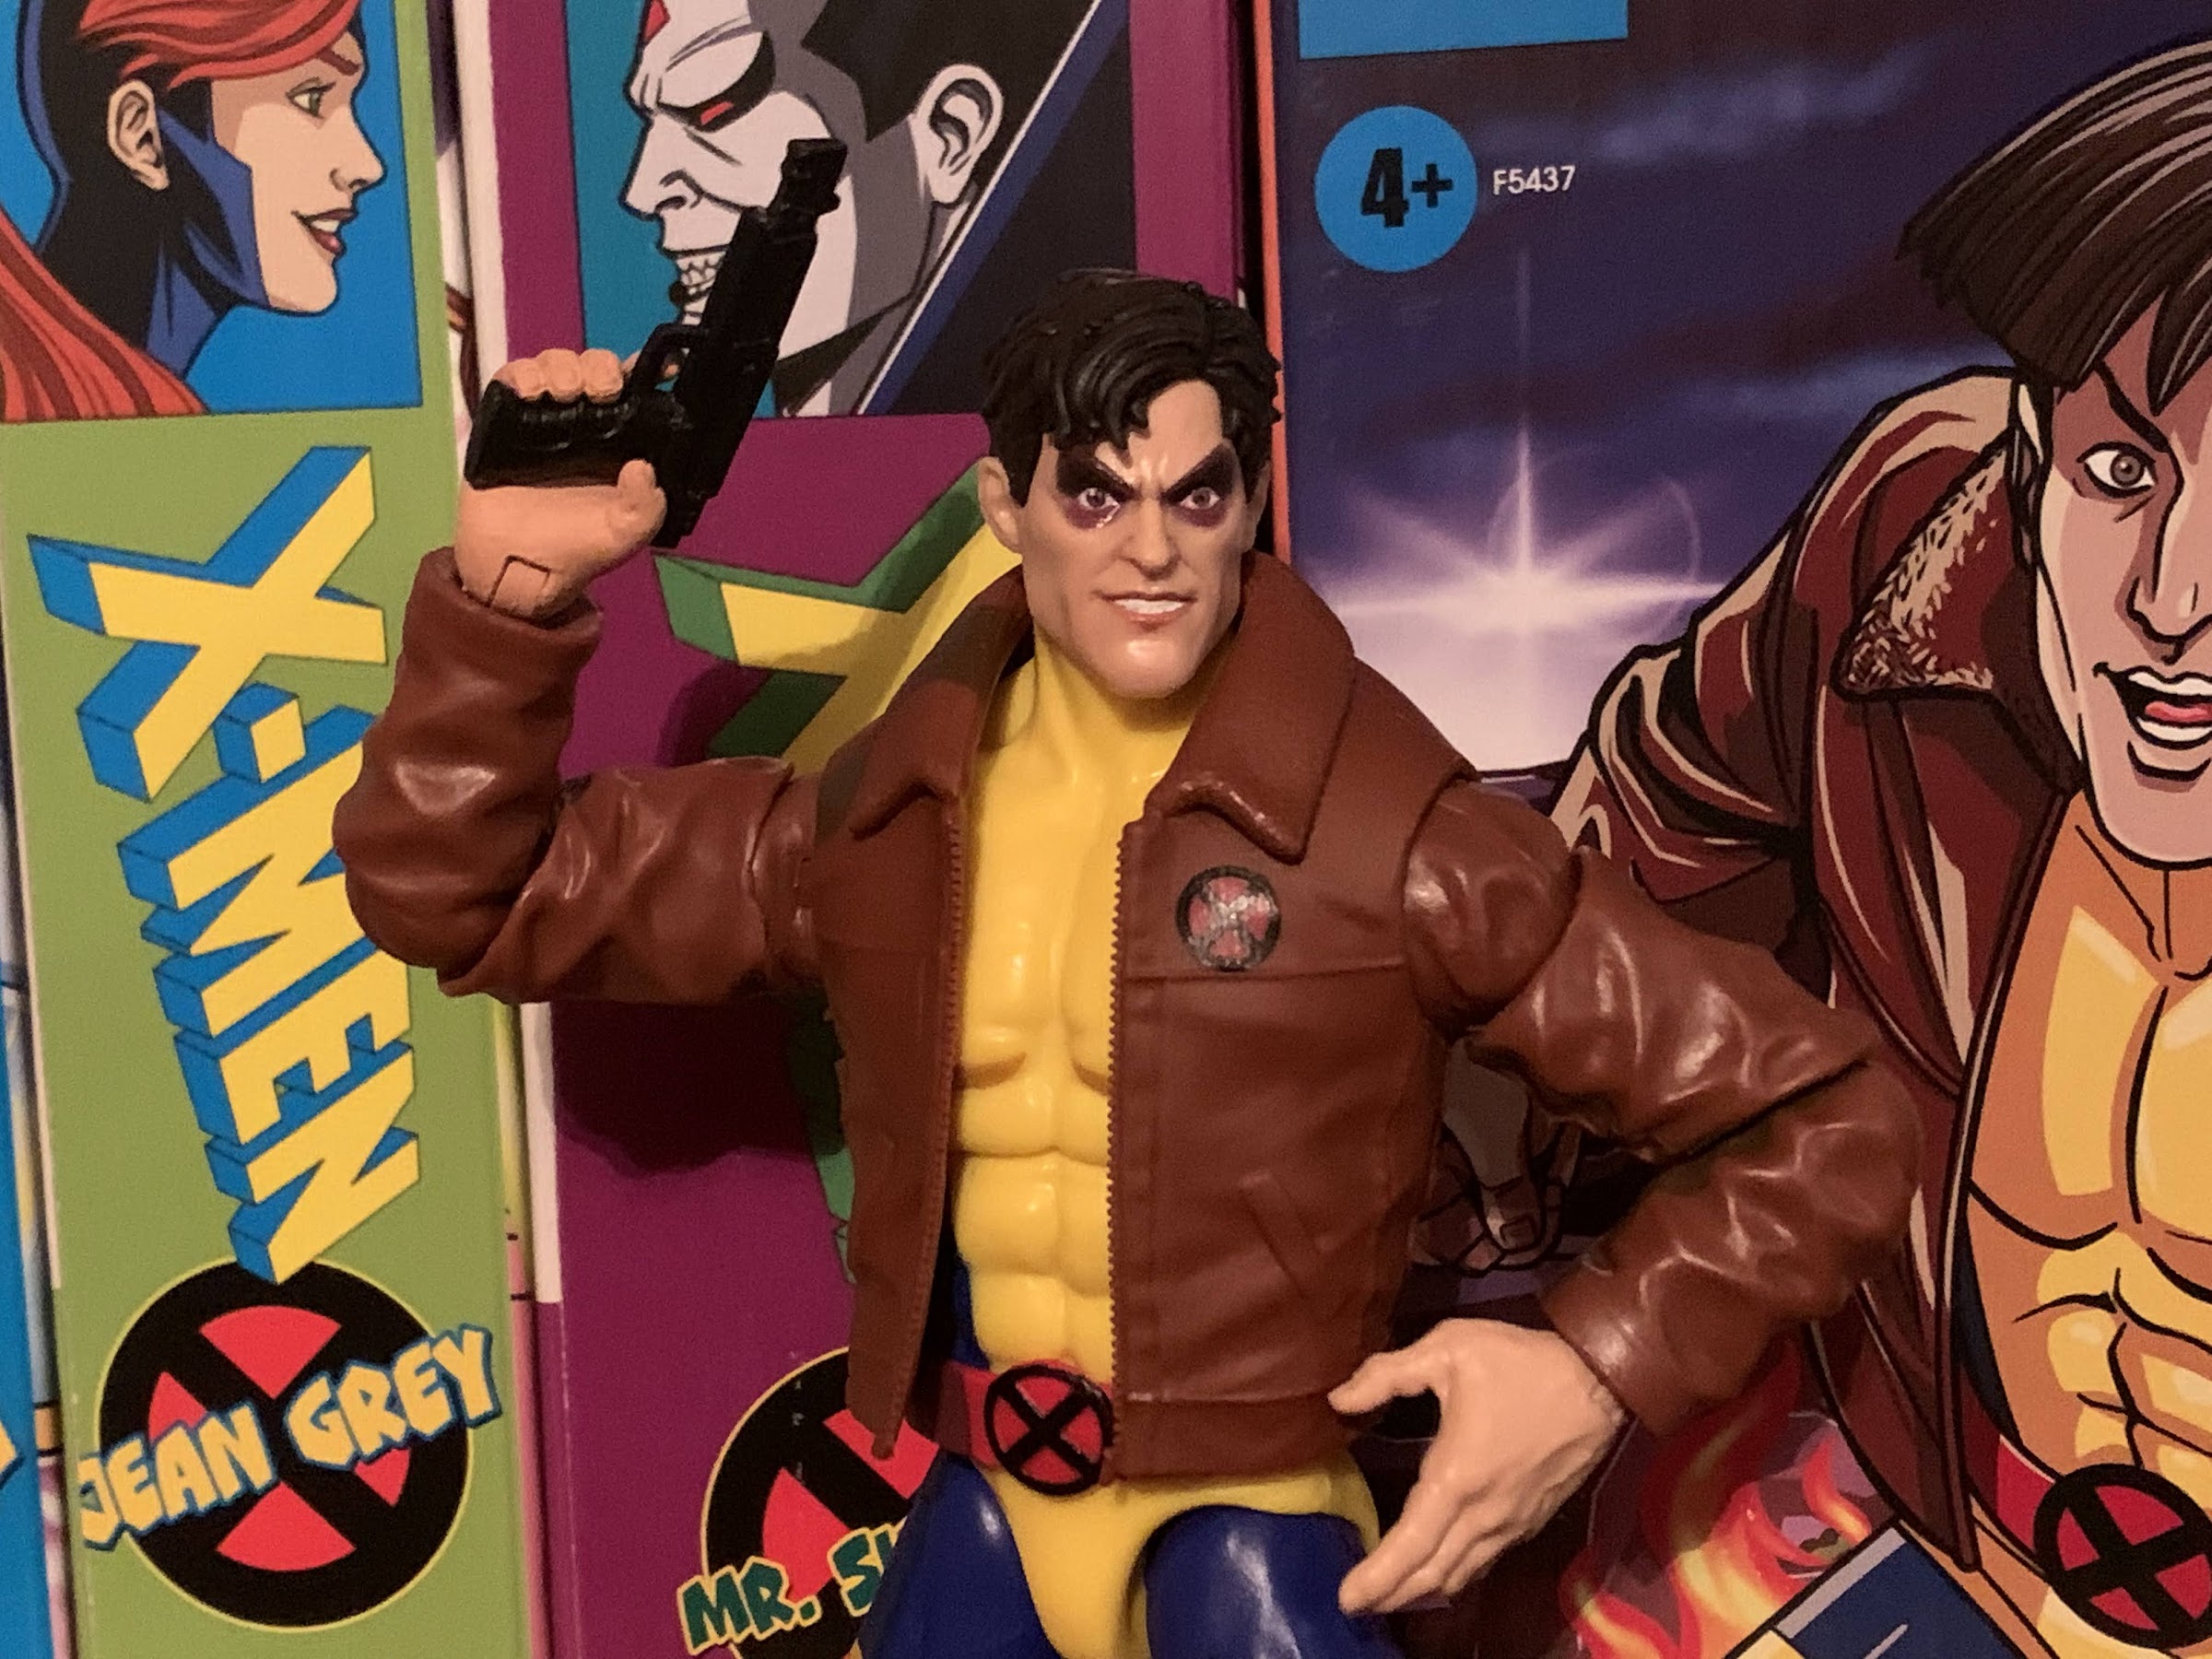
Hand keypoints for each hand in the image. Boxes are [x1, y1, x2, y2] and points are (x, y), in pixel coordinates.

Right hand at [453, 349, 666, 618]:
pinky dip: (522, 374)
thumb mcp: (623, 535)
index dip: (650, 371)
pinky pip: (512, 378)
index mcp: (620, 442)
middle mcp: (585, 424)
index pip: (638, 393)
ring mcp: (543, 417)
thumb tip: (643, 468)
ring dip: (564, 366)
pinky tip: (531, 392)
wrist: (515, 568)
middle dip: (601, 366)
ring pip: (556, 364)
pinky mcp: (504, 419)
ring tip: (566, 392)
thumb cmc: (574, 551)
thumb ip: (645, 507)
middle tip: (603, 390)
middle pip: (595, 367)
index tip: (665, 366)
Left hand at [1331, 1320, 1625, 1614]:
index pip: (1410, 1545)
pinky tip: (1440, 1569)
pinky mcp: (1530, 1520)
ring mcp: (1511, 1523)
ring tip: (1389, 1593)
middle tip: (1356, 1604)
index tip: (1346, 1599)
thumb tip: (1338, 1398)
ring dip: (1422, 1589)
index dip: (1377, 1576)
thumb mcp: (1448, 1349)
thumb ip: (1387, 1374)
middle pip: (1432, 1573)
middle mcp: (1484, 1515)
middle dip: (1391, 1593)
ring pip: (1460, 1573)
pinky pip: (1484, 1561)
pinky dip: (1454, 1574)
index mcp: (1457, 1479)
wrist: (1600, 1381)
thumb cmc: (1521, 1364)